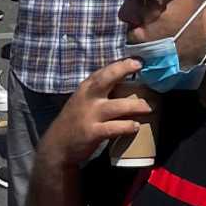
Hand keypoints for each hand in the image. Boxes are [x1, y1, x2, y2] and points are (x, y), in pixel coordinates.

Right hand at [43, 58, 154, 172]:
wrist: (57, 145)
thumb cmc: (75, 120)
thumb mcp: (83, 100)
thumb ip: (99, 90)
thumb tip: (125, 81)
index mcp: (86, 88)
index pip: (104, 71)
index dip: (121, 64)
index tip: (137, 60)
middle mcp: (88, 98)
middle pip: (106, 79)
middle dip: (123, 70)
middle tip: (140, 67)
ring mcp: (90, 115)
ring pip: (117, 106)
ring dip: (135, 106)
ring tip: (148, 107)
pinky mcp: (93, 132)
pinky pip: (114, 128)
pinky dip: (127, 126)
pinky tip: (135, 126)